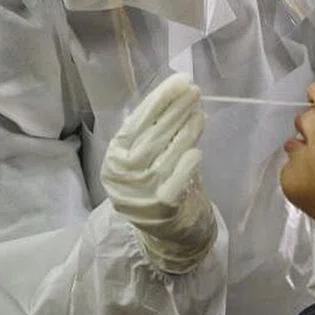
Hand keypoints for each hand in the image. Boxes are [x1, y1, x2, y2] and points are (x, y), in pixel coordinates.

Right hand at [100, 73, 216, 273]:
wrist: (165, 232)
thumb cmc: (156, 182)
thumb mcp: (145, 157)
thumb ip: (153, 131)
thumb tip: (176, 93)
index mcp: (115, 159)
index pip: (135, 123)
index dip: (158, 101)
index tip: (179, 81)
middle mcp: (124, 177)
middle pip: (151, 137)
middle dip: (174, 110)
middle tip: (193, 91)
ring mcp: (142, 194)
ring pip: (165, 156)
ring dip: (185, 131)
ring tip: (199, 113)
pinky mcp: (162, 210)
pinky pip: (175, 183)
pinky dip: (186, 165)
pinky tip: (198, 149)